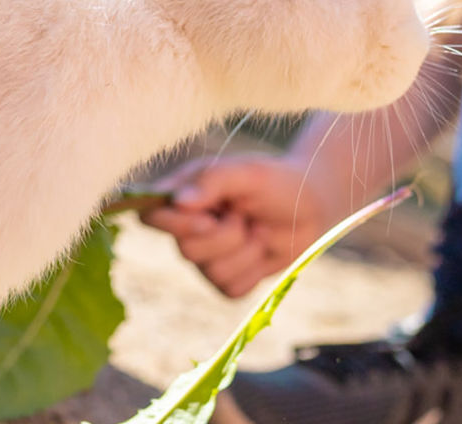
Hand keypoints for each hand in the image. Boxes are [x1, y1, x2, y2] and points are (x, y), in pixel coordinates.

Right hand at [139, 153, 344, 297]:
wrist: (311, 207)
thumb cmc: (276, 181)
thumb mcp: (247, 172)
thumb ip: (212, 181)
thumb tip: (178, 200)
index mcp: (183, 196)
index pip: (150, 216)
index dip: (172, 224)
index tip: (207, 219)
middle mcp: (188, 229)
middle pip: (185, 250)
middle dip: (226, 235)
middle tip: (244, 215)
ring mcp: (207, 258)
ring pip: (212, 272)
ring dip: (245, 251)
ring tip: (257, 229)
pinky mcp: (228, 280)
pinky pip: (232, 289)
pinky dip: (254, 271)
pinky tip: (262, 250)